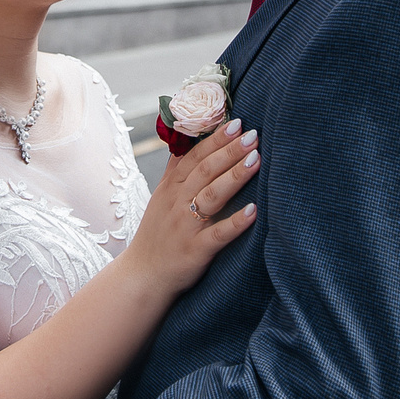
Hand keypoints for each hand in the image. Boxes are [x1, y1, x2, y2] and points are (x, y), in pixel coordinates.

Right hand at [128, 121, 258, 298]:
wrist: (142, 275)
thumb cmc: (158, 233)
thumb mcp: (161, 197)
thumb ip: (176, 169)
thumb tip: (186, 138)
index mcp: (171, 187)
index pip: (195, 156)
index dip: (215, 139)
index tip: (236, 122)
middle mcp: (177, 203)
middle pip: (205, 171)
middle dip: (230, 151)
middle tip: (253, 135)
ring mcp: (186, 226)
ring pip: (211, 196)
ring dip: (234, 177)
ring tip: (256, 160)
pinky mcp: (195, 251)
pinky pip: (217, 234)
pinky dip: (235, 222)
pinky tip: (254, 211)